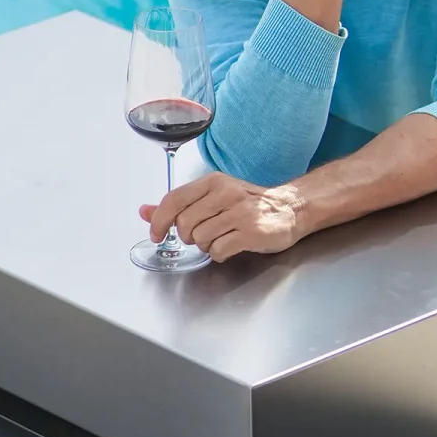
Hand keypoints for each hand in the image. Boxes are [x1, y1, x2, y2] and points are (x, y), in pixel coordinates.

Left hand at [140, 173, 301, 262]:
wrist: (291, 209)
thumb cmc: (250, 204)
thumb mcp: (214, 196)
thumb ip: (179, 204)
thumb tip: (145, 210)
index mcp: (214, 182)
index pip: (174, 200)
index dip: (159, 221)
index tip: (157, 234)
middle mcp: (227, 193)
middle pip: (184, 224)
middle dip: (188, 236)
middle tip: (203, 234)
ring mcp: (240, 213)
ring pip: (200, 239)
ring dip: (206, 245)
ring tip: (222, 238)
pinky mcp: (251, 232)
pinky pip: (218, 251)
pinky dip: (220, 254)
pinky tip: (232, 246)